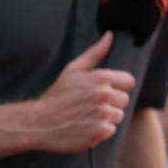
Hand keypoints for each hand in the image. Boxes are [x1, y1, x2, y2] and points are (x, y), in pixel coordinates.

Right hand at [28, 33, 135, 152]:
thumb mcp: (73, 69)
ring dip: (107, 117)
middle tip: (92, 104)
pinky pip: (111, 130)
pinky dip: (101, 130)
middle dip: (112, 102)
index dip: (118, 86)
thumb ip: (95, 52)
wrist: (39, 122)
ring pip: (118, 115)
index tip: (105, 90)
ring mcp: (102, 115)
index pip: (128, 82)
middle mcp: (104, 95)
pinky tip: (87, 126)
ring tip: (88, 115)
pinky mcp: (99, 132)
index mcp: (102, 78)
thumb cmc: (57, 96)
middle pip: (124, 100)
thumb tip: (110, 36)